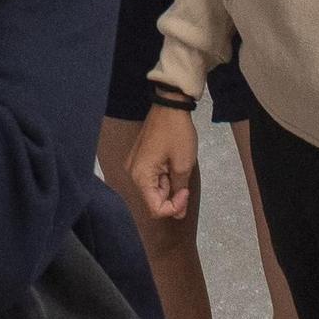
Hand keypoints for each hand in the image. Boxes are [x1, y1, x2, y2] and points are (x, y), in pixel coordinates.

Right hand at [127, 101, 198, 219]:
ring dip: (168, 184)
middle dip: (171, 195)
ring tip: (178, 165)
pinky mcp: (139, 158)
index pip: (155, 209)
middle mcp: (132, 173)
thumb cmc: (177, 134)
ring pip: (153, 188)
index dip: (174, 207)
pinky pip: (151, 176)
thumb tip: (179, 214)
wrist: (170, 105)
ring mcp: (134, 165)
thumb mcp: (183, 165)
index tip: (185, 191)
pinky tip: (172, 162)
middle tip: (184, 179)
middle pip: (152, 199)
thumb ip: (179, 192)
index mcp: (140, 176)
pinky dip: (164, 175)